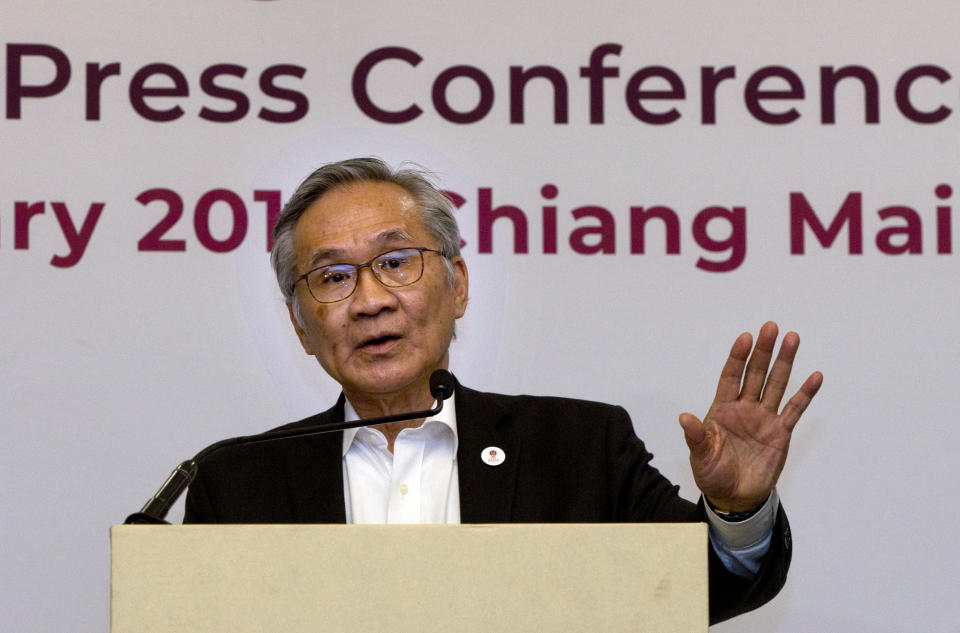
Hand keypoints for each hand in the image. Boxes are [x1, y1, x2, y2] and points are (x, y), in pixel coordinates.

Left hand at [678, 322, 822, 511]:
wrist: (734, 496)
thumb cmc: (712, 473)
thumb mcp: (700, 455)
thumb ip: (696, 435)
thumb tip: (684, 417)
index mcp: (722, 409)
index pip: (730, 376)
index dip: (737, 357)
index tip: (745, 337)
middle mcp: (744, 408)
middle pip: (755, 373)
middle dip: (763, 351)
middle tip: (771, 327)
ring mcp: (764, 418)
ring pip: (776, 384)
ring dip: (784, 362)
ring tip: (792, 338)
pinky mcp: (780, 433)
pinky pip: (795, 409)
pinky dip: (805, 393)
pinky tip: (815, 376)